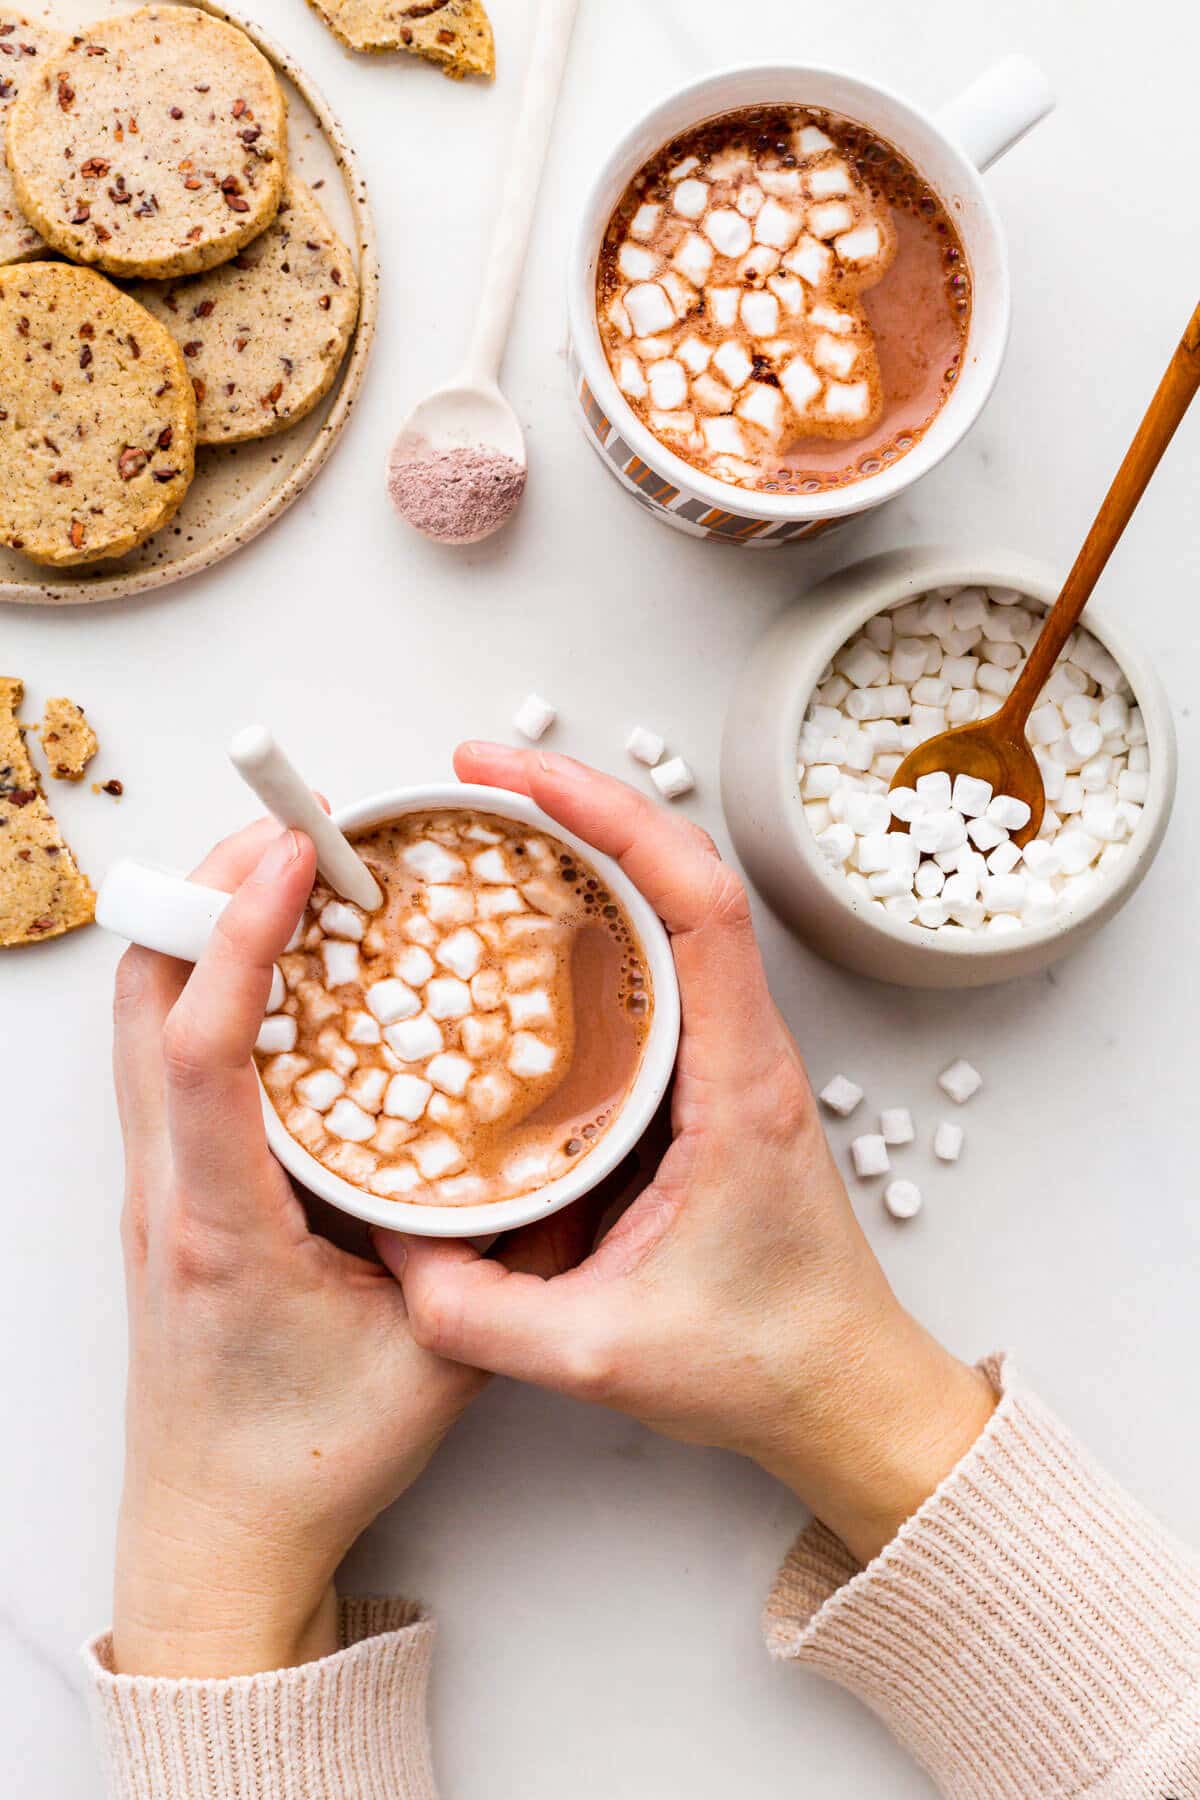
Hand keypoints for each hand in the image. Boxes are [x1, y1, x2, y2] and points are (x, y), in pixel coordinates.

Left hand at [111, 818, 484, 1678]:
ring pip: (138, 1019)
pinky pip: (161, 1058)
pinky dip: (206, 986)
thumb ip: (499, 1256)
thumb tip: (562, 1152)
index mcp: (222, 1227)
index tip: (289, 856)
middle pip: (143, 1000)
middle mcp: (166, 1192)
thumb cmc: (311, 1459)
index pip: (200, 1052)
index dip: (242, 937)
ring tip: (291, 877)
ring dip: (204, 931)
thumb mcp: (437, 1359)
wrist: (218, 1532)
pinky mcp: (166, 1192)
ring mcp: (152, 1188)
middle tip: (298, 832)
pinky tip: (281, 976)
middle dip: (208, 891)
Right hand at [379, 746, 993, 1565]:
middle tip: (475, 777)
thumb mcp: (602, 1355)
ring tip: (488, 823)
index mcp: (738, 1084)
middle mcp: (742, 1048)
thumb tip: (393, 1252)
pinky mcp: (707, 1078)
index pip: (701, 904)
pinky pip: (655, 966)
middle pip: (681, 874)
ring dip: (590, 849)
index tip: (523, 777)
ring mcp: (729, 1056)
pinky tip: (524, 924)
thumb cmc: (762, 1362)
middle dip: (581, 804)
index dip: (616, 820)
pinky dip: (595, 917)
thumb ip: (482, 1314)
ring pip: (670, 909)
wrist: (843, 1388)